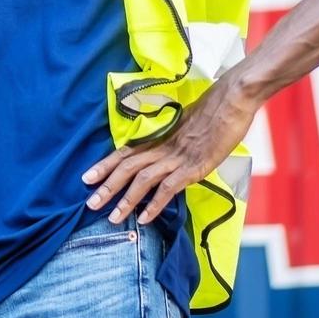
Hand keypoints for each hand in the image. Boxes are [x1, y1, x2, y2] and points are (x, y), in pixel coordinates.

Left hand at [81, 80, 259, 224]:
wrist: (232, 99)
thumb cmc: (214, 111)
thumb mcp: (188, 127)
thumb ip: (175, 142)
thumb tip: (168, 154)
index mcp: (160, 138)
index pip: (125, 152)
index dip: (105, 165)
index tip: (86, 178)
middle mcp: (163, 148)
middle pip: (126, 167)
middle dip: (107, 186)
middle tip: (90, 203)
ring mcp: (177, 157)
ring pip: (141, 179)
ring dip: (125, 199)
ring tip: (112, 217)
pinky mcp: (194, 167)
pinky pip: (168, 187)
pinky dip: (154, 203)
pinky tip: (144, 218)